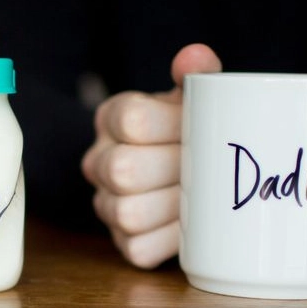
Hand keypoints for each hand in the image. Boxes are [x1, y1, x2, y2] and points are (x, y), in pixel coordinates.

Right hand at [81, 43, 221, 267]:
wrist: (187, 170)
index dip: (171, 125)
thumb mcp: (193, 98)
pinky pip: (138, 249)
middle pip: (123, 170)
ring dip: (174, 207)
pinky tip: (192, 226)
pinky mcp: (123, 243)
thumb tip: (196, 58)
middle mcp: (99, 162)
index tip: (198, 126)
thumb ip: (198, 74)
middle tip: (207, 166)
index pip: (130, 118)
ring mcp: (106, 204)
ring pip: (127, 212)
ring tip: (203, 197)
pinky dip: (171, 241)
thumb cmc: (191, 131)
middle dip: (173, 169)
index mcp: (112, 118)